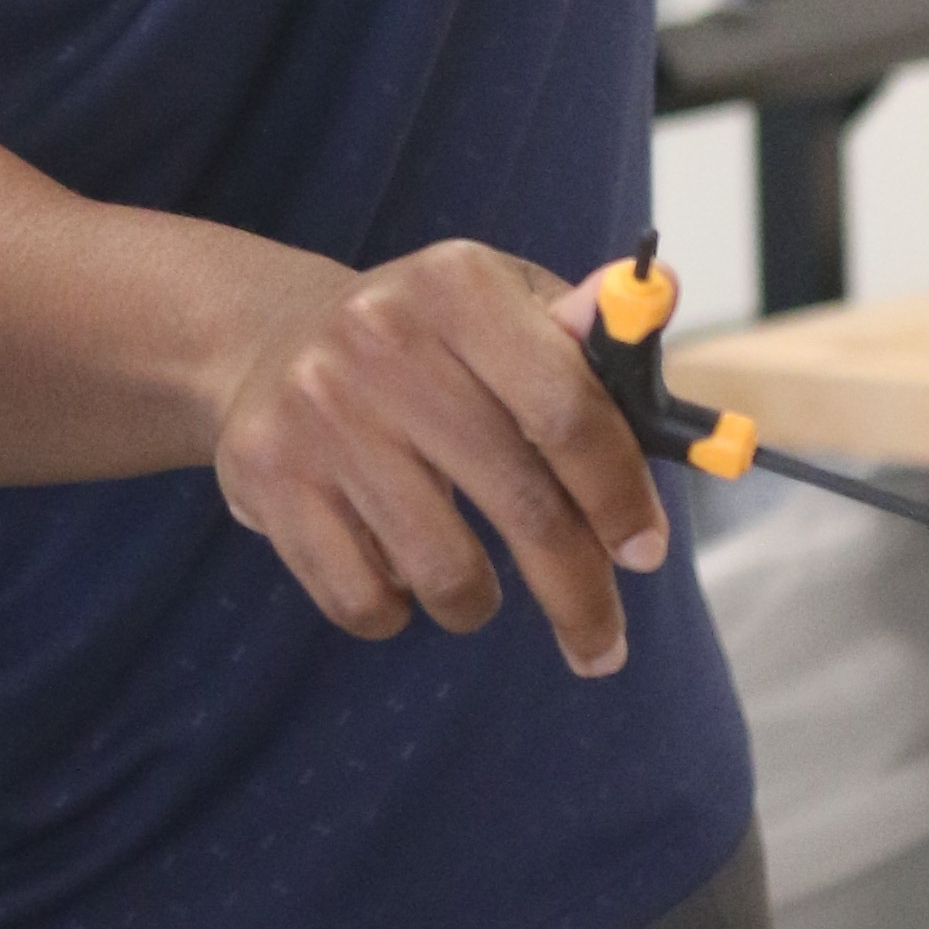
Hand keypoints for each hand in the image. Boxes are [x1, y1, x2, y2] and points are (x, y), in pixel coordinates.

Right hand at [208, 243, 667, 666]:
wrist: (267, 340)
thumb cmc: (423, 339)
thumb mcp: (502, 307)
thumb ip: (585, 332)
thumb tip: (660, 303)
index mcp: (456, 285)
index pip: (568, 411)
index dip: (619, 495)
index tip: (645, 552)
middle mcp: (381, 339)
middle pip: (522, 504)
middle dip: (578, 592)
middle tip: (602, 643)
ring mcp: (318, 411)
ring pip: (444, 571)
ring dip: (476, 603)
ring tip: (473, 586)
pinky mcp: (268, 476)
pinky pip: (363, 599)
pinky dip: (396, 610)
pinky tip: (399, 573)